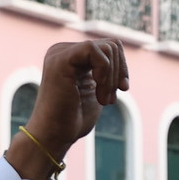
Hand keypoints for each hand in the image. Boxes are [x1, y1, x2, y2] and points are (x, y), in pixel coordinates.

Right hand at [9, 40, 129, 179]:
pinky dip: (105, 74)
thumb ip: (104, 72)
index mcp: (71, 56)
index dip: (122, 67)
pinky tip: (99, 95)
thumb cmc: (73, 119)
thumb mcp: (96, 90)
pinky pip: (95, 51)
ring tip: (104, 100)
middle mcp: (63, 50)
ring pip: (107, 48)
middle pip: (112, 44)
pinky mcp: (60, 60)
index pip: (110, 46)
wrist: (55, 135)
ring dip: (112, 78)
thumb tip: (120, 60)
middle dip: (119, 72)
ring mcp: (60, 53)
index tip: (123, 89)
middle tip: (110, 99)